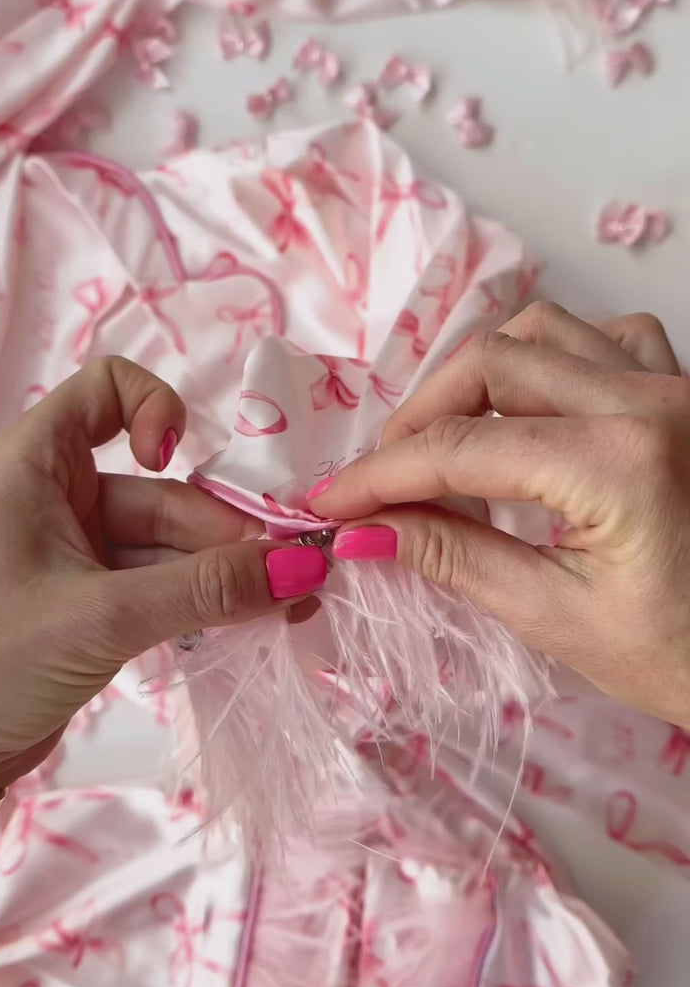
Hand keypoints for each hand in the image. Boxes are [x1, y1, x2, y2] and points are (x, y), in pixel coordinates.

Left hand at [0, 357, 325, 799]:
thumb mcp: (102, 617)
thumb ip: (204, 590)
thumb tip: (303, 566)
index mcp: (35, 464)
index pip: (107, 388)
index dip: (155, 410)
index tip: (177, 462)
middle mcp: (56, 498)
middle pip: (161, 489)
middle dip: (223, 532)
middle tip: (292, 574)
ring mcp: (75, 553)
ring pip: (168, 544)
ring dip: (223, 574)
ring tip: (289, 605)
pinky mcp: (90, 604)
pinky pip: (160, 586)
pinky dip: (201, 602)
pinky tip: (251, 621)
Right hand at [311, 304, 689, 726]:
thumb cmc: (685, 657)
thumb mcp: (560, 619)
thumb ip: (456, 559)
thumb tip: (364, 531)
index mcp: (620, 463)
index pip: (463, 449)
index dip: (383, 474)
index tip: (333, 503)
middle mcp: (652, 400)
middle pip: (494, 360)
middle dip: (422, 415)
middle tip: (386, 478)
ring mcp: (678, 385)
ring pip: (545, 329)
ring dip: (480, 375)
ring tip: (450, 440)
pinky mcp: (688, 389)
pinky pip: (607, 336)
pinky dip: (551, 357)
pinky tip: (536, 407)